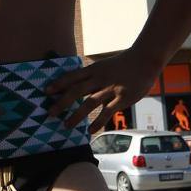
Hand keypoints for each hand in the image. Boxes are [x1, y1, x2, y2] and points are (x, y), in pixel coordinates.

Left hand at [45, 48, 159, 132]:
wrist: (145, 59)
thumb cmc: (123, 64)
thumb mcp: (104, 66)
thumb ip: (91, 76)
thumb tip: (76, 86)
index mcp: (94, 70)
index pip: (72, 77)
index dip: (58, 84)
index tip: (46, 91)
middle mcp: (100, 79)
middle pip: (76, 91)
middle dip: (61, 102)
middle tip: (50, 113)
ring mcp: (111, 89)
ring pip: (89, 103)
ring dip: (76, 115)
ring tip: (66, 125)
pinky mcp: (122, 98)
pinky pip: (107, 112)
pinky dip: (97, 122)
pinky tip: (90, 130)